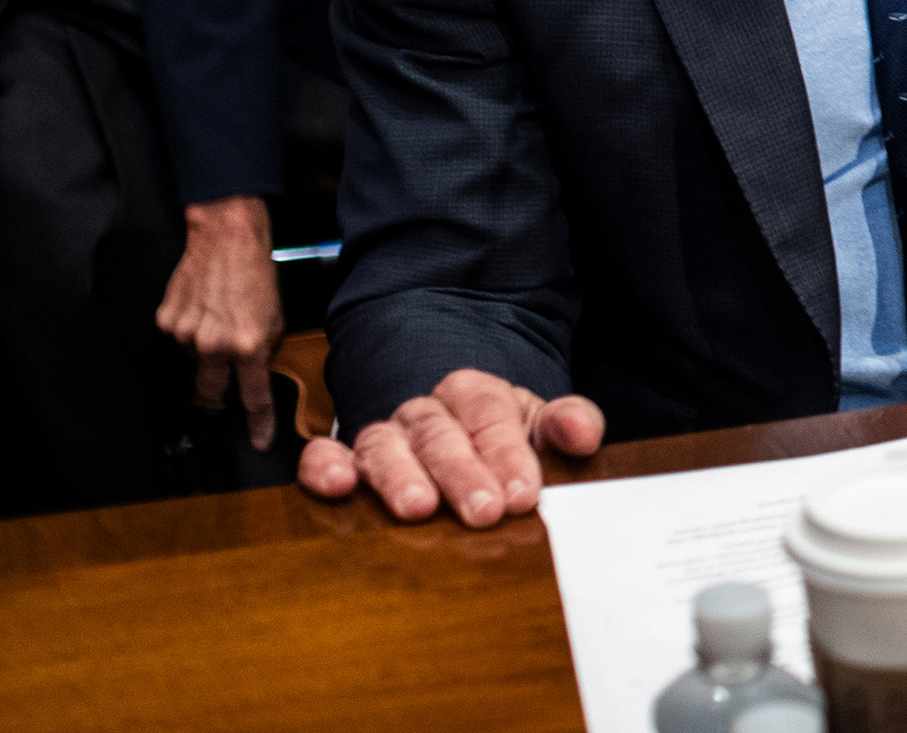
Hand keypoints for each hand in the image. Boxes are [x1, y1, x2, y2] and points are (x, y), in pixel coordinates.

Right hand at [157, 195, 286, 449]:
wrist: (227, 239)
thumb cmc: (255, 274)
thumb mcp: (275, 317)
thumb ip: (263, 351)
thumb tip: (254, 376)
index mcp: (248, 345)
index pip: (254, 397)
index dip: (258, 423)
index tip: (258, 441)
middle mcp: (215, 345)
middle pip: (212, 391)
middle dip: (219, 388)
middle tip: (225, 365)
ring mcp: (186, 335)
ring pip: (194, 361)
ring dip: (205, 349)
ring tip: (218, 316)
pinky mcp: (167, 322)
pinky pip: (178, 340)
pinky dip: (189, 330)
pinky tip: (201, 308)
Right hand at [296, 368, 603, 525]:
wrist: (454, 435)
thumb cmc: (501, 441)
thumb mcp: (539, 428)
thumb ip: (567, 425)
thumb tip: (582, 434)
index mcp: (475, 393)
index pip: (491, 415)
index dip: (508, 453)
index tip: (523, 495)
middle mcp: (425, 411)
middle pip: (441, 435)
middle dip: (463, 474)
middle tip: (484, 512)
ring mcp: (383, 436)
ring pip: (385, 446)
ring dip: (400, 477)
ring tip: (418, 508)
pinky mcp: (343, 460)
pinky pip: (324, 455)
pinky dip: (326, 467)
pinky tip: (339, 486)